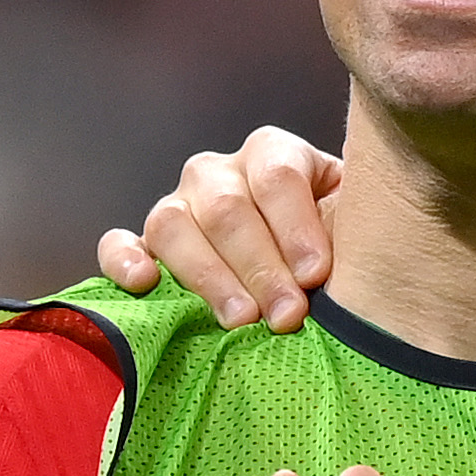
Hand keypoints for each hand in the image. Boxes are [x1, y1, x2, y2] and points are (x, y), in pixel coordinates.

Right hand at [99, 127, 342, 331]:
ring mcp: (179, 205)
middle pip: (227, 207)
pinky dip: (125, 260)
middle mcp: (220, 173)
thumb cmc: (342, 251)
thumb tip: (345, 256)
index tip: (317, 275)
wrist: (318, 277)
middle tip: (288, 316)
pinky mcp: (146, 244)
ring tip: (242, 321)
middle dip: (260, 266)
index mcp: (275, 154)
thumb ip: (353, 229)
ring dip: (210, 276)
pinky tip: (145, 283)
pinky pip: (120, 241)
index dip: (295, 226)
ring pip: (174, 223)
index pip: (278, 174)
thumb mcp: (356, 229)